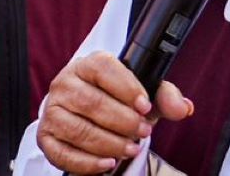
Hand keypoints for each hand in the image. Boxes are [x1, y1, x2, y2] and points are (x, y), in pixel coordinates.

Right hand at [36, 51, 191, 172]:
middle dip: (123, 121)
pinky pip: (64, 154)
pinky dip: (88, 163)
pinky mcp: (47, 138)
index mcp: (86, 66)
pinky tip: (108, 163)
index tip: (144, 106)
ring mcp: (52, 112)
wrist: (88, 116)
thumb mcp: (141, 95)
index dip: (126, 87)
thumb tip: (183, 107)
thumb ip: (164, 96)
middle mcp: (64, 84)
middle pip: (92, 103)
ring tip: (131, 148)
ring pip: (79, 130)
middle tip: (143, 132)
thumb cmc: (116, 102)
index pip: (102, 68)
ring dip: (110, 144)